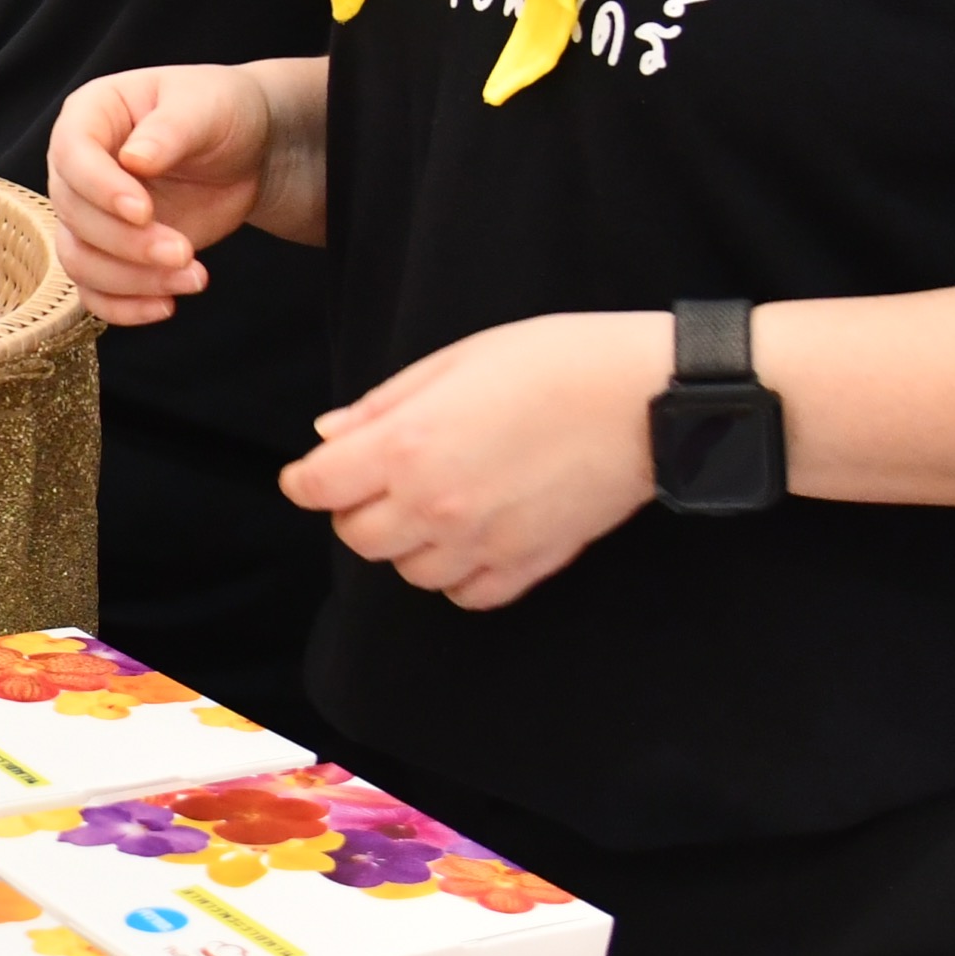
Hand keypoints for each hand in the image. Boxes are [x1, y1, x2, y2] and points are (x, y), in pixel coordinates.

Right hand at [46, 64, 299, 325]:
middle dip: (127, 244)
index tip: (144, 212)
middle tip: (183, 251)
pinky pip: (96, 291)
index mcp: (90, 116)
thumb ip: (169, 130)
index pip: (72, 156)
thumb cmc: (219, 111)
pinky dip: (126, 307)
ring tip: (194, 277)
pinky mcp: (112, 253)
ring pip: (80, 261)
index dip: (101, 190)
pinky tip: (167, 306)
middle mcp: (78, 168)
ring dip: (131, 280)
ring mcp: (91, 213)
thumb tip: (134, 160)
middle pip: (74, 216)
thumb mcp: (204, 107)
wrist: (247, 149)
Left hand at [281, 308, 662, 608]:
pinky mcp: (527, 564)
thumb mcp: (454, 361)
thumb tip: (329, 434)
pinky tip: (473, 536)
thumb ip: (383, 405)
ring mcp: (482, 542)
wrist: (645, 397)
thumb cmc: (553, 361)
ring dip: (407, 543)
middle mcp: (435, 505)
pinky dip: (458, 574)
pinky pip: (467, 594)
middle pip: (357, 536)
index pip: (316, 487)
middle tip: (383, 478)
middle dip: (356, 508)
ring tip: (435, 503)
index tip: (318, 469)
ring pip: (409, 572)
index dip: (309, 476)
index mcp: (406, 447)